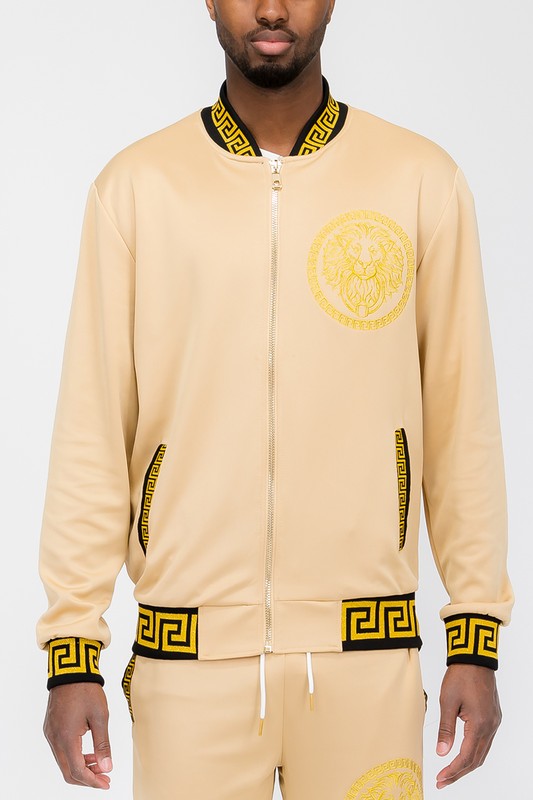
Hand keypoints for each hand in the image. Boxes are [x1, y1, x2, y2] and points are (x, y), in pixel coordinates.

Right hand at [43, 682, 112, 789]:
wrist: (71, 670)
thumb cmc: (87, 691)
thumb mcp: (100, 717)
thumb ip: (103, 744)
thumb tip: (107, 767)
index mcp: (66, 738)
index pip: (77, 771)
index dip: (92, 781)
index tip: (106, 783)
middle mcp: (54, 739)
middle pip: (68, 771)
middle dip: (87, 778)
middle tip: (105, 778)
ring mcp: (50, 734)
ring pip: (63, 762)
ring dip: (81, 767)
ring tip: (100, 765)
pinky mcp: (50, 728)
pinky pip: (60, 750)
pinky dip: (74, 756)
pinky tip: (88, 753)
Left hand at [436, 663, 500, 789]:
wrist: (474, 657)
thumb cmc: (460, 676)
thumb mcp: (447, 701)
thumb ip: (445, 729)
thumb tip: (441, 753)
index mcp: (479, 724)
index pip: (466, 757)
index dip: (452, 771)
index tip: (440, 779)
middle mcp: (491, 726)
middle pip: (476, 759)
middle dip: (459, 772)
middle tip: (442, 781)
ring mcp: (494, 722)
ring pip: (482, 752)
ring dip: (467, 764)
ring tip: (450, 772)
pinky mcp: (493, 716)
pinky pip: (485, 742)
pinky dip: (473, 752)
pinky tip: (462, 754)